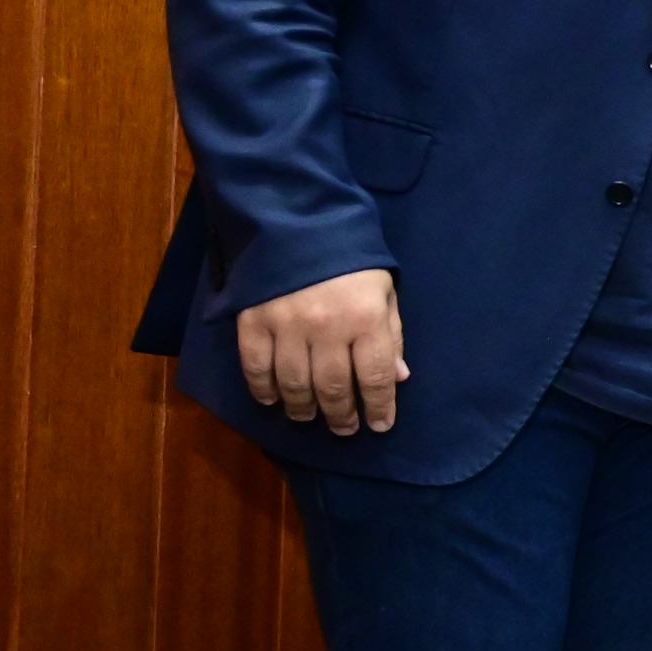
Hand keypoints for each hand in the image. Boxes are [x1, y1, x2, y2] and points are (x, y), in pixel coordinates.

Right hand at [237, 267, 408, 433]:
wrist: (297, 220)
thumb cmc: (350, 257)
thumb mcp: (384, 291)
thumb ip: (391, 335)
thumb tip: (398, 378)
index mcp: (366, 319)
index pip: (376, 377)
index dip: (380, 407)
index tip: (380, 426)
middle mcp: (327, 328)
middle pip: (334, 388)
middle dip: (342, 416)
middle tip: (345, 430)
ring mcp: (286, 326)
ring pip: (295, 384)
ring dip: (303, 409)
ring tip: (310, 419)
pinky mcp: (253, 321)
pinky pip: (256, 367)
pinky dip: (263, 389)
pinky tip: (272, 401)